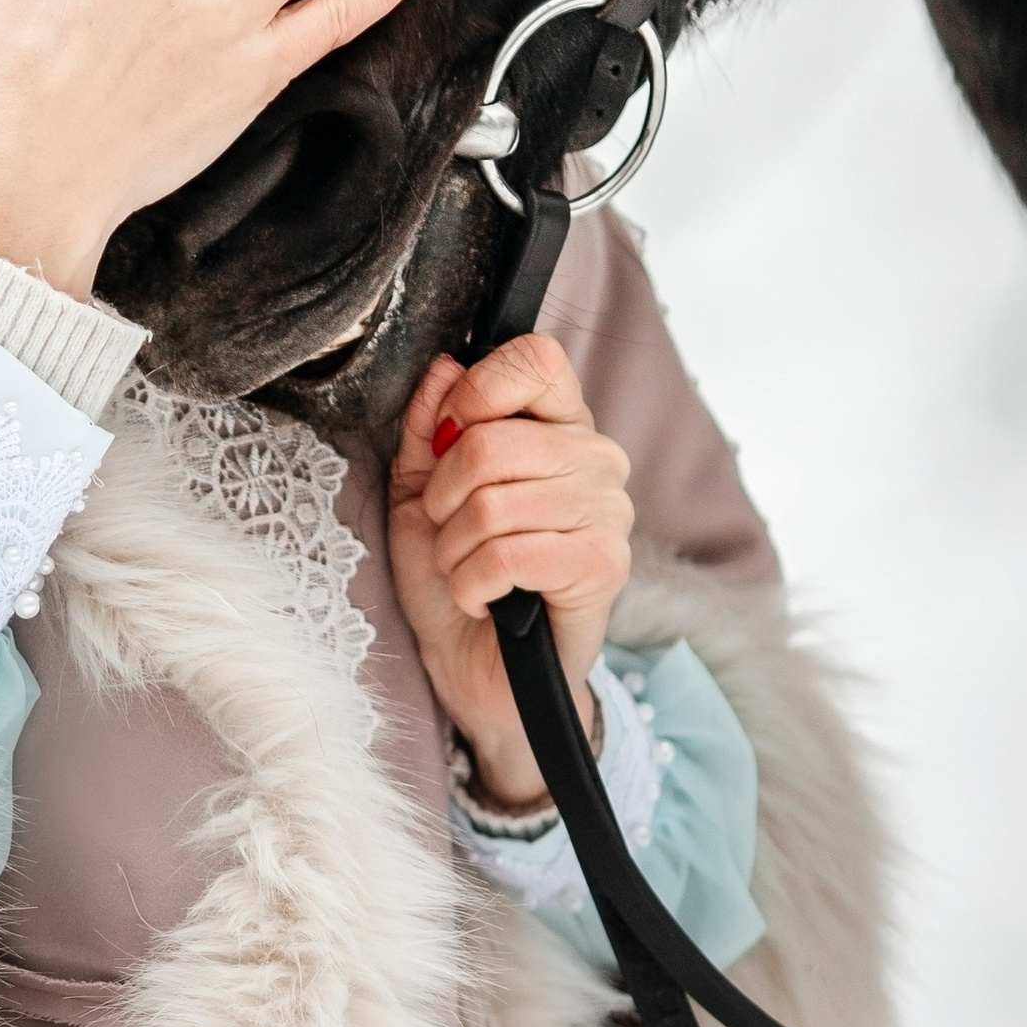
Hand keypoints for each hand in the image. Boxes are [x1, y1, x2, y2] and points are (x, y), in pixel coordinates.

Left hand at [385, 335, 632, 809]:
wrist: (474, 667)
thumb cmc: (452, 574)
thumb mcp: (418, 491)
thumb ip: (427, 427)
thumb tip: (444, 367)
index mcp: (557, 424)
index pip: (537, 359)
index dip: (478, 390)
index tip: (447, 435)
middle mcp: (595, 459)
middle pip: (494, 440)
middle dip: (442, 494)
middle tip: (446, 527)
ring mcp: (608, 512)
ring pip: (494, 502)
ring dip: (453, 547)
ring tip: (463, 566)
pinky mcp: (605, 565)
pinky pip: (510, 553)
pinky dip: (472, 582)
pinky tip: (481, 597)